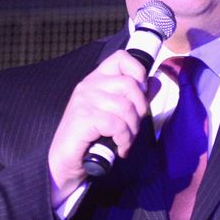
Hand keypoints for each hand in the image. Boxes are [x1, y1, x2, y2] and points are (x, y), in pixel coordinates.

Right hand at [46, 50, 151, 205]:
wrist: (64, 162)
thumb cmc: (91, 138)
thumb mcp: (115, 114)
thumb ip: (134, 98)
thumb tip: (155, 83)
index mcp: (96, 80)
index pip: (121, 58)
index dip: (138, 72)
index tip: (140, 95)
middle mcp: (88, 85)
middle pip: (130, 85)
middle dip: (140, 110)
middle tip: (133, 128)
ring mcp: (84, 100)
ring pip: (126, 107)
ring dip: (132, 130)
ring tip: (125, 141)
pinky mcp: (83, 118)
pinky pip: (117, 124)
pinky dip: (124, 140)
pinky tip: (120, 148)